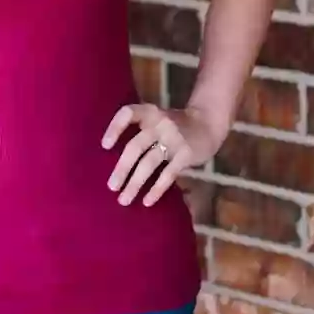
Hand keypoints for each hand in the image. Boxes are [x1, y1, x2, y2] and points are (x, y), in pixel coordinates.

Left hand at [102, 104, 220, 207]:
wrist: (208, 124)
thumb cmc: (175, 126)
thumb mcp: (157, 120)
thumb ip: (141, 132)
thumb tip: (114, 161)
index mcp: (149, 112)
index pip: (127, 113)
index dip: (115, 127)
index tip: (104, 146)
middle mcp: (159, 122)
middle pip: (135, 146)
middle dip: (122, 168)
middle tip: (111, 187)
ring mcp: (174, 138)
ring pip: (149, 163)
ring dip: (134, 183)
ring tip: (124, 200)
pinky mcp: (186, 153)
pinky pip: (168, 174)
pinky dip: (156, 189)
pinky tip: (147, 201)